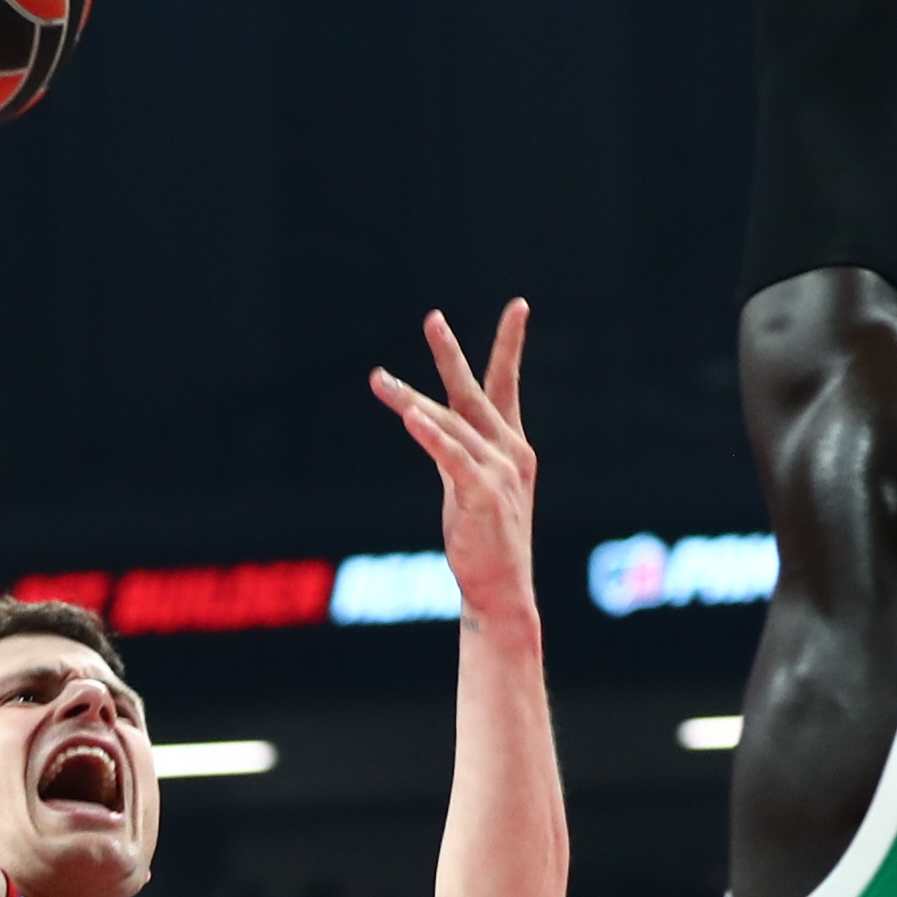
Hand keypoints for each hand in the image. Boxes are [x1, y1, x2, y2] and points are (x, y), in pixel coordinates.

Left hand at [372, 302, 540, 636]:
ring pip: (447, 424)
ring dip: (408, 401)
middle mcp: (510, 452)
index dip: (511, 345)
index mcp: (511, 446)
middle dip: (450, 355)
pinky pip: (450, 457)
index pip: (507, 386)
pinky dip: (430, 435)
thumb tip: (427, 421)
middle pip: (473, 393)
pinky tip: (410, 416)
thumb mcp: (468, 486)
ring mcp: (499, 472)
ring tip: (378, 380)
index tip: (519, 306)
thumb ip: (452, 450)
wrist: (503, 590)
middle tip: (432, 318)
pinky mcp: (482, 495)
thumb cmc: (484, 541)